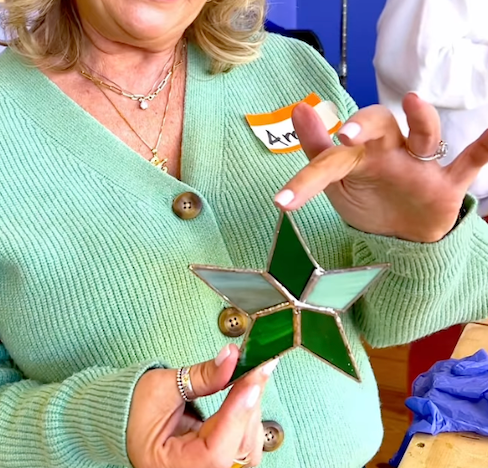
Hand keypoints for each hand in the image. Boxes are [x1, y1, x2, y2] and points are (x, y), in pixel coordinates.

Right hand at [127, 345, 276, 467]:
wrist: (122, 416)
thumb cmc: (133, 407)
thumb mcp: (164, 387)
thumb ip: (203, 376)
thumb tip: (232, 358)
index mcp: (169, 466)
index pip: (215, 451)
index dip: (238, 415)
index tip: (252, 381)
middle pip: (237, 450)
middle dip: (249, 406)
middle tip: (256, 368)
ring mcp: (206, 467)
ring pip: (246, 447)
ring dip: (251, 409)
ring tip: (249, 377)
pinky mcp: (217, 457)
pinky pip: (243, 441)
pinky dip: (247, 415)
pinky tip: (246, 393)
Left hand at [275, 93, 487, 241]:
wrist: (400, 236)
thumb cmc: (366, 201)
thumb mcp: (337, 181)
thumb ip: (317, 151)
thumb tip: (300, 107)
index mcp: (359, 154)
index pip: (336, 150)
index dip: (313, 164)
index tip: (286, 193)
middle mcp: (390, 151)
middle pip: (381, 124)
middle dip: (366, 125)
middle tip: (346, 136)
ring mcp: (421, 166)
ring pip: (425, 136)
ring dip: (422, 122)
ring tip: (414, 104)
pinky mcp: (448, 184)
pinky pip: (472, 160)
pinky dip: (485, 145)